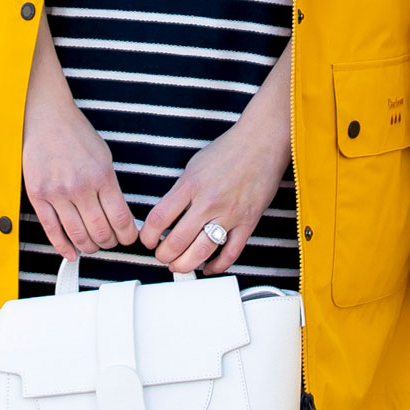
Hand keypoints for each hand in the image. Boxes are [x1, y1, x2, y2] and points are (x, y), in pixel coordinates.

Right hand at [22, 17, 138, 259]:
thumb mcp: (104, 157)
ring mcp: (57, 193)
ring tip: (93, 245)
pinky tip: (71, 253)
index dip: (128, 235)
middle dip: (109, 243)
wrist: (47, 118)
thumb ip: (111, 187)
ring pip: (77, 235)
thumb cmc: (76, 135)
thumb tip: (121, 216)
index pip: (121, 219)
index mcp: (102, 176)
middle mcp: (80, 187)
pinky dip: (63, 246)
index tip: (128, 238)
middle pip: (100, 231)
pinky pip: (52, 229)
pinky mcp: (38, 196)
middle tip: (110, 242)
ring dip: (89, 247)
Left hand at [141, 44, 292, 275]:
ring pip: (201, 252)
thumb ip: (180, 192)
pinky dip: (217, 266)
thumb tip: (167, 217)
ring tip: (179, 266)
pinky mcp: (248, 222)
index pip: (158, 219)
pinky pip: (231, 253)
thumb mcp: (193, 167)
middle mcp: (207, 202)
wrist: (262, 142)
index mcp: (190, 185)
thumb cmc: (229, 151)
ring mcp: (229, 214)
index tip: (147, 240)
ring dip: (185, 265)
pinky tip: (208, 267)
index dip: (147, 236)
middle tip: (162, 256)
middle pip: (177, 241)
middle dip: (163, 255)